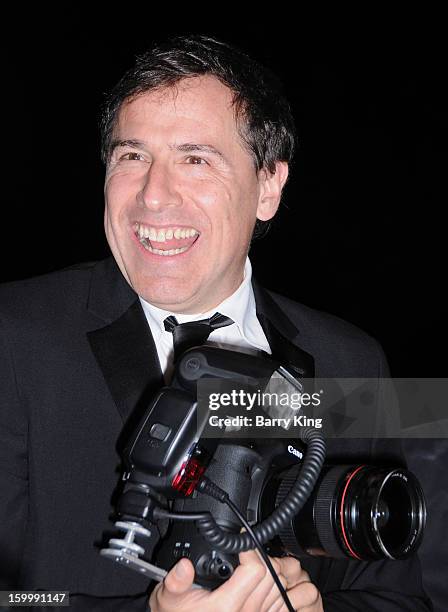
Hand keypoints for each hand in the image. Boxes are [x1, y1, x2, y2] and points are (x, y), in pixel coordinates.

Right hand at [148, 551, 322, 610]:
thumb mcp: (168, 596)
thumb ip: (174, 581)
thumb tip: (184, 565)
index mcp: (226, 605)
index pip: (255, 570)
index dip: (250, 549)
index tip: (241, 539)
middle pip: (271, 574)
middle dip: (260, 556)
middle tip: (246, 548)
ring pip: (280, 586)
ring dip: (270, 569)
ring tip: (252, 560)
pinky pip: (281, 601)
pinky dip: (276, 586)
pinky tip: (260, 578)